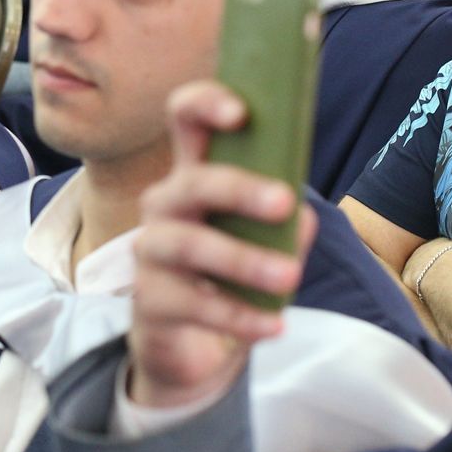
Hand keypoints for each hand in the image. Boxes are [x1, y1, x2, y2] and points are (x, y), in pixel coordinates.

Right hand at [127, 82, 313, 409]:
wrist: (190, 347)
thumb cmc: (228, 278)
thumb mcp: (263, 244)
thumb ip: (285, 225)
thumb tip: (301, 217)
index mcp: (195, 178)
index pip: (185, 122)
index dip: (204, 105)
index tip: (240, 112)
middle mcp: (165, 208)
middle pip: (189, 183)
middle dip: (236, 188)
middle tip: (284, 202)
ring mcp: (151, 254)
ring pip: (185, 243)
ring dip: (241, 258)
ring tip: (289, 278)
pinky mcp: (150, 302)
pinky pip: (192, 304)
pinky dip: (238, 315)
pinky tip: (273, 326)